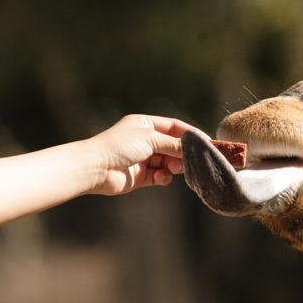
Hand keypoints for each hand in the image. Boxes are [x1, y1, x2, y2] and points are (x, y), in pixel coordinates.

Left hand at [86, 114, 206, 194]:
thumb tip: (193, 147)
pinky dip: (163, 177)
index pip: (174, 127)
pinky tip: (160, 178)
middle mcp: (144, 140)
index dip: (189, 134)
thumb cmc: (119, 146)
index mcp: (145, 125)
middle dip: (182, 153)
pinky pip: (159, 176)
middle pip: (172, 146)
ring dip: (173, 166)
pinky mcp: (141, 176)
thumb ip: (173, 144)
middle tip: (191, 160)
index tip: (205, 142)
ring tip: (173, 169)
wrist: (96, 168)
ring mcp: (143, 159)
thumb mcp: (150, 139)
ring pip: (168, 162)